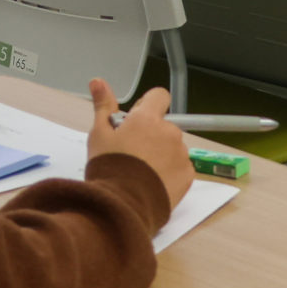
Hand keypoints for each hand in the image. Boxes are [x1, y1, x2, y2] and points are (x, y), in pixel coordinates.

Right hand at [86, 78, 194, 208]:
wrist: (123, 206)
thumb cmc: (109, 168)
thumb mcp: (99, 134)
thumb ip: (103, 105)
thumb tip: (98, 81)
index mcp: (147, 118)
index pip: (159, 96)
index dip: (148, 106)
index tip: (136, 120)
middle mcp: (169, 132)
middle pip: (164, 125)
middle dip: (152, 135)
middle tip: (132, 152)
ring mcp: (181, 154)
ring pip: (173, 146)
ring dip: (162, 153)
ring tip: (142, 171)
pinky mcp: (188, 175)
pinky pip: (181, 166)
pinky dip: (170, 172)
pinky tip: (153, 182)